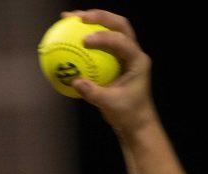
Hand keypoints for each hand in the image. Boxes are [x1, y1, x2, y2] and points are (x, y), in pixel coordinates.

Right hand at [62, 9, 156, 138]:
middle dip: (99, 16)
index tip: (84, 40)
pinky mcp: (117, 59)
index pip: (121, 41)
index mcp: (137, 61)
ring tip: (70, 19)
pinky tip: (70, 37)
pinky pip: (102, 43)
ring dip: (93, 21)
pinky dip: (88, 37)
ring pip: (112, 29)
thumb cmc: (129, 115)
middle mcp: (134, 52)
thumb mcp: (111, 106)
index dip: (103, 37)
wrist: (137, 123)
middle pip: (119, 24)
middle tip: (79, 17)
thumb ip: (93, 93)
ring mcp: (126, 54)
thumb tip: (74, 82)